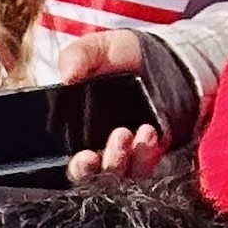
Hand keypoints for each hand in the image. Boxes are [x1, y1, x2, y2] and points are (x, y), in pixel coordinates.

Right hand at [57, 32, 171, 186]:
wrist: (161, 56)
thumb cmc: (120, 56)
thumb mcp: (97, 48)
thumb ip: (77, 57)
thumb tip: (67, 76)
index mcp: (77, 134)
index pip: (74, 164)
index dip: (78, 168)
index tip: (83, 157)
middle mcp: (100, 151)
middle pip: (97, 178)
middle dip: (103, 166)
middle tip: (115, 138)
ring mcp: (126, 155)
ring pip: (122, 176)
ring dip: (124, 159)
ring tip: (129, 131)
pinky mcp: (149, 154)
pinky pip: (145, 168)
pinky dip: (146, 156)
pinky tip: (147, 133)